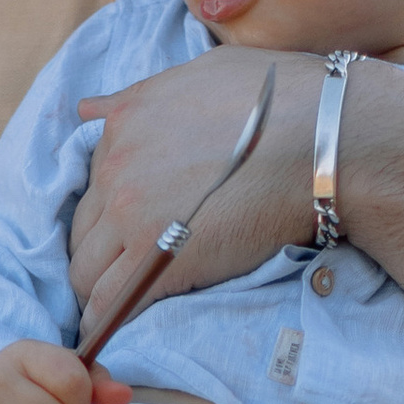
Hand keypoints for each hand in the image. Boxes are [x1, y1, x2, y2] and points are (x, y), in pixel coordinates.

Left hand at [70, 49, 327, 351]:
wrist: (321, 139)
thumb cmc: (278, 99)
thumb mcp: (199, 73)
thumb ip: (140, 96)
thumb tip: (89, 107)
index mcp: (123, 123)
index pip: (93, 182)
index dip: (109, 210)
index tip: (128, 227)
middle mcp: (116, 168)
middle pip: (81, 229)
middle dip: (97, 251)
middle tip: (123, 269)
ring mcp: (132, 217)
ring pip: (85, 270)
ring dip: (97, 288)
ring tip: (117, 303)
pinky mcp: (157, 261)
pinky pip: (109, 303)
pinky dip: (106, 319)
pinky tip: (112, 330)